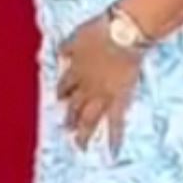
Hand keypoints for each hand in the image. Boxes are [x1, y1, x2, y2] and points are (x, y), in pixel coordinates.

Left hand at [57, 15, 140, 153]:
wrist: (122, 35)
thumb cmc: (101, 30)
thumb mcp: (77, 36)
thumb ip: (68, 47)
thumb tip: (60, 53)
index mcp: (74, 70)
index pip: (65, 85)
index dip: (63, 92)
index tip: (60, 98)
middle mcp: (85, 87)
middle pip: (74, 106)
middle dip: (70, 118)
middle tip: (66, 129)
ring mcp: (101, 96)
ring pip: (89, 118)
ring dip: (83, 132)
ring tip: (80, 145)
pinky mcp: (119, 100)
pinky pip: (115, 123)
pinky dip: (114, 138)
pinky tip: (112, 151)